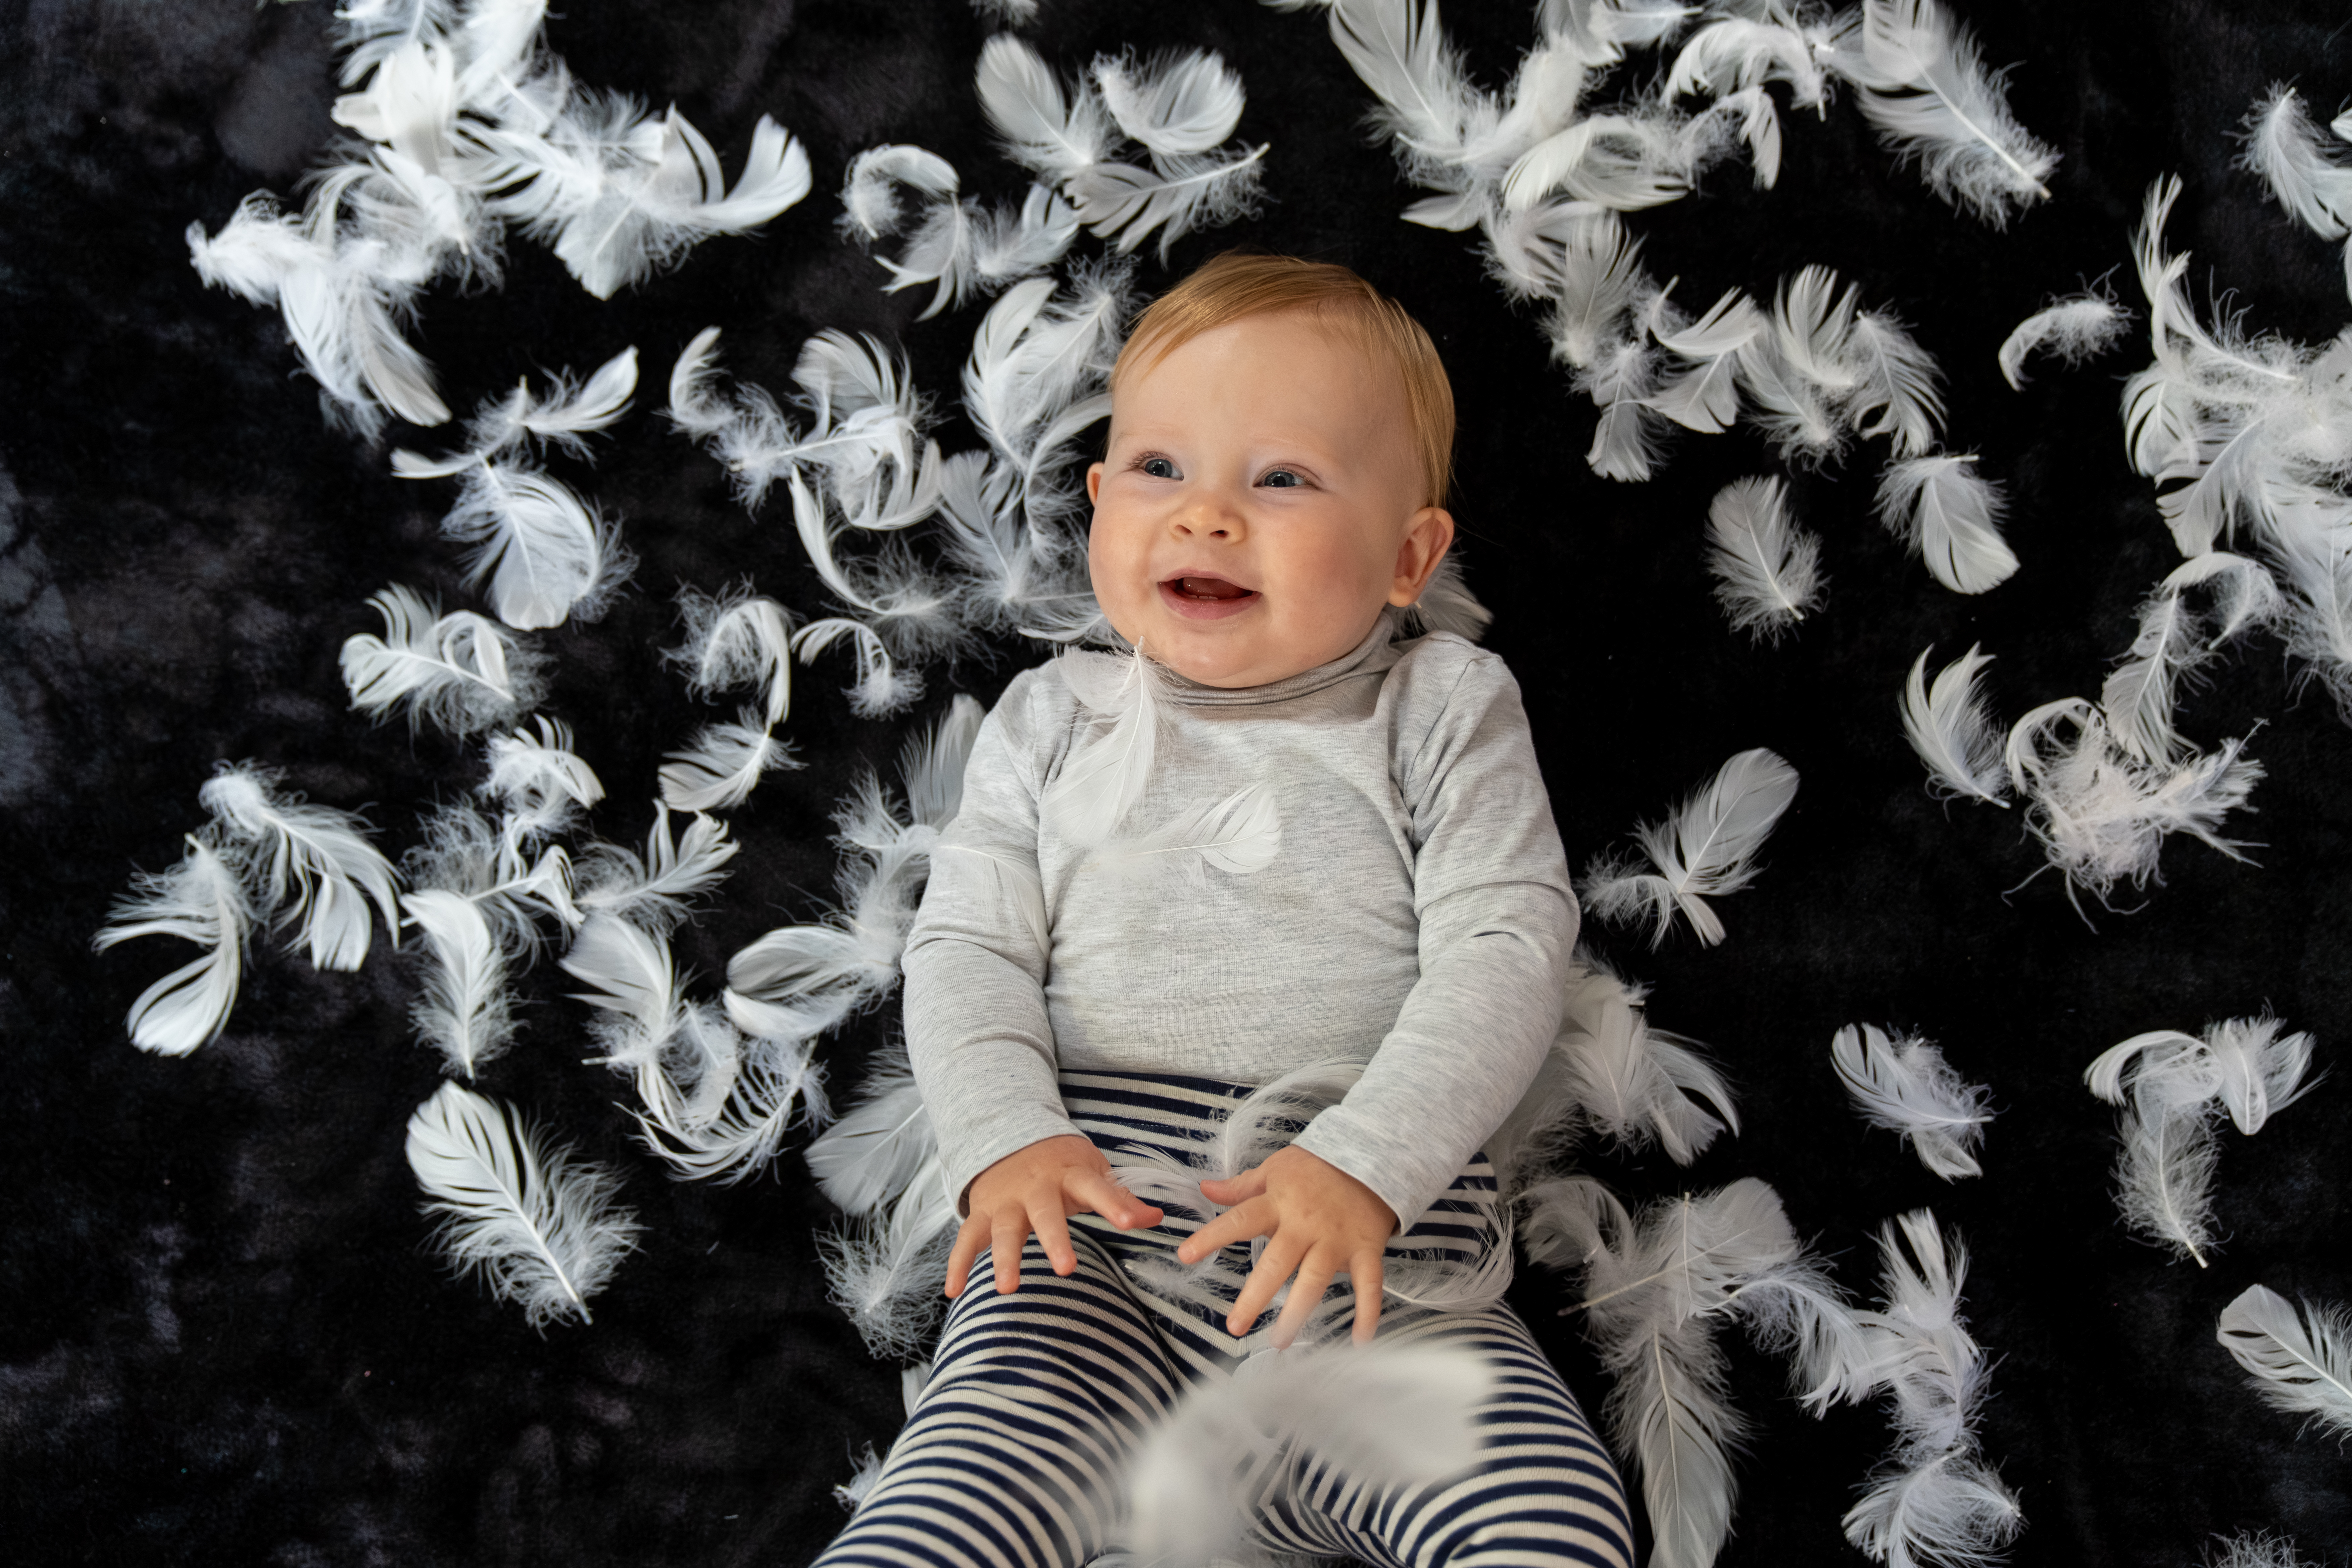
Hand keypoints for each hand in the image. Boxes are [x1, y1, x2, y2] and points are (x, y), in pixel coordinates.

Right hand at [944, 1134, 1164, 1298]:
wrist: (1010, 1136)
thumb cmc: (1061, 1163)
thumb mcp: (1093, 1170)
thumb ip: (1120, 1197)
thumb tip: (1156, 1218)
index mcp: (1070, 1174)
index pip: (1096, 1187)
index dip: (1114, 1203)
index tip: (1131, 1221)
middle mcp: (1036, 1188)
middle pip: (1045, 1213)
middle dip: (1054, 1240)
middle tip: (1067, 1268)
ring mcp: (1006, 1202)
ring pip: (1004, 1230)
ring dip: (1003, 1258)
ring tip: (1006, 1288)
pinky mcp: (983, 1214)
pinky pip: (967, 1239)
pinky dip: (958, 1264)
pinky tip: (954, 1291)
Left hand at [1178, 1145, 1398, 1348]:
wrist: (1371, 1156)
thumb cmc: (1316, 1167)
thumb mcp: (1275, 1169)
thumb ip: (1241, 1187)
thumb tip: (1204, 1189)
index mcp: (1278, 1203)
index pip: (1239, 1220)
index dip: (1211, 1237)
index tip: (1185, 1256)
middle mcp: (1305, 1226)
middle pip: (1275, 1263)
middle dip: (1254, 1296)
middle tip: (1234, 1326)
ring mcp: (1336, 1240)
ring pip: (1314, 1280)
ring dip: (1298, 1313)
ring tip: (1279, 1341)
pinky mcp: (1365, 1249)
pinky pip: (1368, 1284)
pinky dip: (1368, 1313)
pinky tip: (1360, 1341)